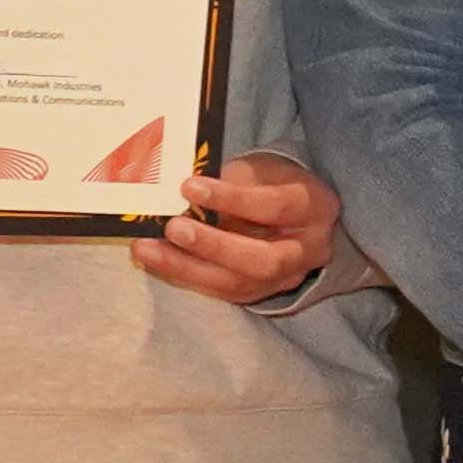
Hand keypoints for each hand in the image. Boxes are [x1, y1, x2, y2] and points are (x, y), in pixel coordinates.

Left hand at [137, 153, 347, 304]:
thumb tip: (183, 194)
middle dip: (214, 246)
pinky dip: (185, 274)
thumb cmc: (272, 182)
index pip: (274, 207)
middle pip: (264, 260)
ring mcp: (286, 277)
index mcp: (314, 208)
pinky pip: (221, 291)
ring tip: (147, 248)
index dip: (231, 199)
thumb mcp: (260, 170)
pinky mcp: (259, 292)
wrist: (292, 212)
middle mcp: (308, 250)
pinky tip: (156, 259)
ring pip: (239, 284)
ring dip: (187, 267)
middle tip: (173, 228)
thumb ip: (230, 181)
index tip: (188, 186)